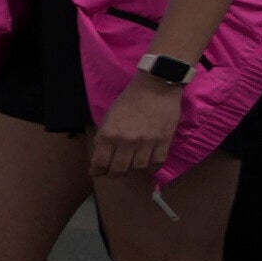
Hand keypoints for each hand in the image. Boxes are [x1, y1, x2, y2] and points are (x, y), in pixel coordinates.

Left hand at [92, 67, 184, 185]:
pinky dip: (151, 168)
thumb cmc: (129, 100)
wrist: (156, 86)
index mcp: (109, 134)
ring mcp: (147, 142)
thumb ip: (104, 138)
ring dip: (132, 171)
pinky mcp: (164, 141)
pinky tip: (147, 165)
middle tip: (113, 172)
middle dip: (113, 174)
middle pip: (119, 170)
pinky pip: (157, 163)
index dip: (97, 171)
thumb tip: (99, 158)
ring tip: (130, 167)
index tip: (97, 172)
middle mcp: (127, 141)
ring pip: (138, 169)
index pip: (100, 163)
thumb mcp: (108, 117)